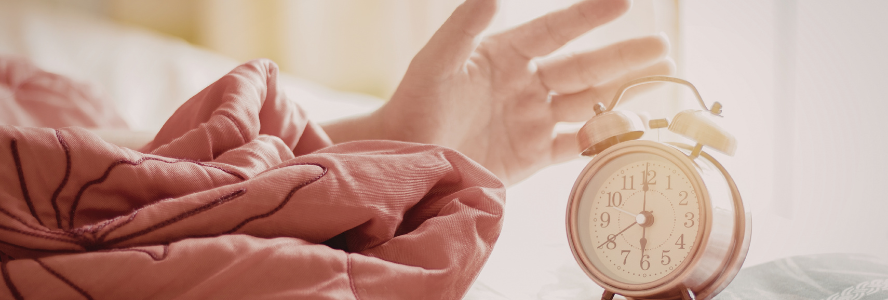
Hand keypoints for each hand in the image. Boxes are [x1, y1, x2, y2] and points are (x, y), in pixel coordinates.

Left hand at [323, 0, 673, 184]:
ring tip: (662, 79)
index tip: (623, 3)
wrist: (407, 157)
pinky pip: (576, 146)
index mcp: (505, 56)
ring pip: (588, 104)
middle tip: (663, 48)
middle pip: (583, 68)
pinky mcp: (532, 157)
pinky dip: (603, 139)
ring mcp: (531, 121)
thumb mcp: (438, 61)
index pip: (555, 32)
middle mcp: (525, 86)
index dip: (588, 18)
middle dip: (623, 58)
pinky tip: (630, 130)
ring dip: (624, 93)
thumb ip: (465, 27)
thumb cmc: (416, 103)